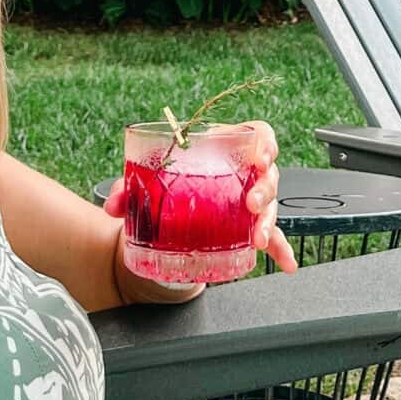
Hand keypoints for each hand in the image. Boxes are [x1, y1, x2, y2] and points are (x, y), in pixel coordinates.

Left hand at [102, 119, 297, 275]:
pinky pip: (272, 236)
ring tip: (259, 238)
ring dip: (269, 221)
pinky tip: (286, 265)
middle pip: (268, 173)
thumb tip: (114, 205)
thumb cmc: (165, 181)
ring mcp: (249, 200)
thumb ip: (127, 189)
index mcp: (223, 147)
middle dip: (264, 188)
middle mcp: (242, 171)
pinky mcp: (248, 226)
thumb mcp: (145, 182)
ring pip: (271, 205)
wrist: (165, 210)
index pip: (257, 134)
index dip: (266, 142)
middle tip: (252, 204)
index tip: (262, 157)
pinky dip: (281, 250)